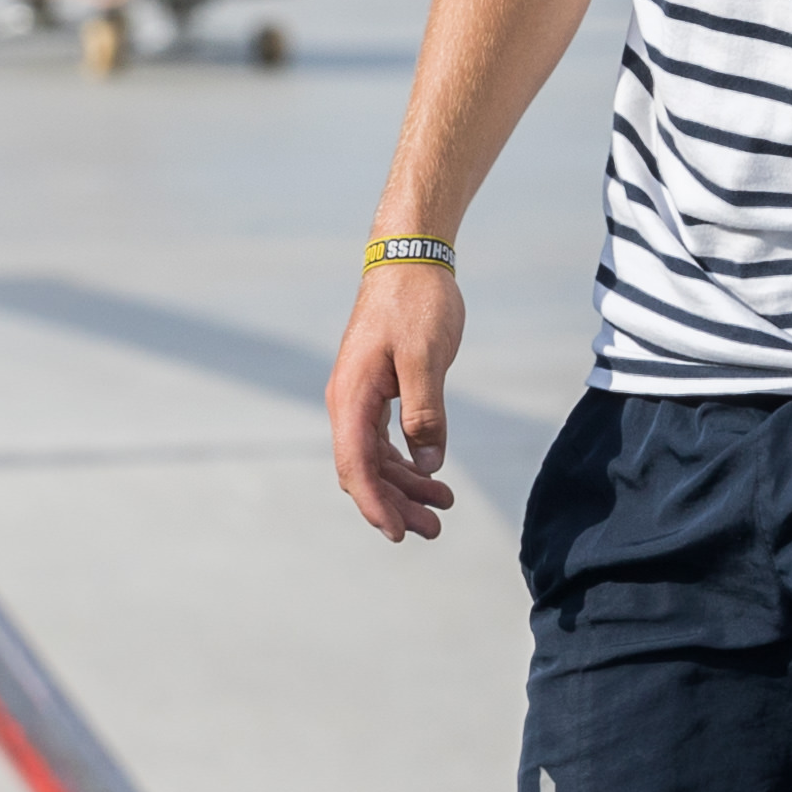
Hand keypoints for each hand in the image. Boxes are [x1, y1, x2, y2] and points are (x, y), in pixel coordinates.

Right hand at [322, 257, 462, 540]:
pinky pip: (384, 440)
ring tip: (443, 507)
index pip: (357, 466)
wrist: (410, 257)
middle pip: (364, 471)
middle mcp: (348, 402)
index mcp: (352, 396)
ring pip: (375, 459)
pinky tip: (430, 474)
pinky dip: (406, 462)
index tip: (401, 534)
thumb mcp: (426, 358)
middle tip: (434, 530)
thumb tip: (426, 464)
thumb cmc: (417, 302)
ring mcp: (360, 397)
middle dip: (396, 505)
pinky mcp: (376, 390)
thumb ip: (425, 413)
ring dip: (405, 487)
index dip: (377, 505)